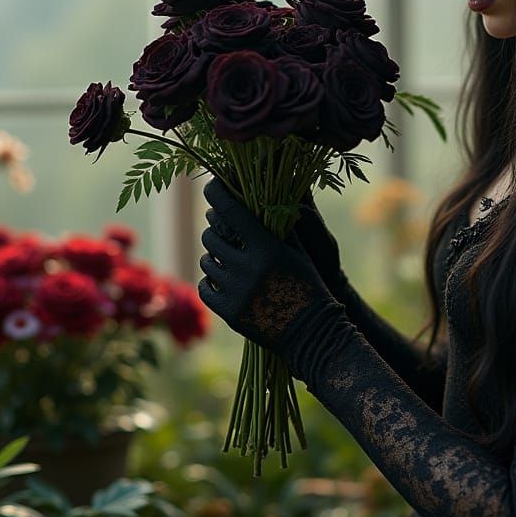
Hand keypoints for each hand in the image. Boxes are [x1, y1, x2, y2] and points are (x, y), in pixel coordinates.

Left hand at [198, 178, 337, 357]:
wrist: (310, 331)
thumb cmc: (307, 286)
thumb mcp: (298, 253)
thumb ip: (279, 226)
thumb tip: (263, 199)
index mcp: (267, 247)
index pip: (231, 210)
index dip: (217, 193)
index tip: (210, 185)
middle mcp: (248, 267)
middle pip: (212, 237)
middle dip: (215, 230)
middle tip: (222, 230)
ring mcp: (235, 290)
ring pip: (206, 262)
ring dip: (213, 257)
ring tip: (226, 259)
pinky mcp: (228, 311)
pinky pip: (205, 286)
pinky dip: (210, 281)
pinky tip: (221, 279)